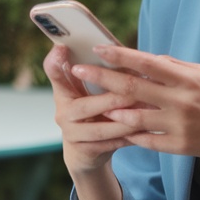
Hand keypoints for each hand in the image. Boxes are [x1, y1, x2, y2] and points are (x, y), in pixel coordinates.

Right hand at [43, 45, 135, 177]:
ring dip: (124, 122)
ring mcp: (71, 134)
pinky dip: (128, 138)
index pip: (54, 73)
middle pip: (85, 106)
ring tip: (146, 113)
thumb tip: (124, 53)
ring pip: (100, 130)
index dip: (55, 62)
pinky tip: (145, 131)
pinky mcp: (84, 152)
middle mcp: (63, 112)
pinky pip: (109, 145)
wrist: (85, 151)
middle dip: (111, 100)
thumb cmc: (94, 112)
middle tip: (132, 92)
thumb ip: (100, 75)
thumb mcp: (90, 92)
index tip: (62, 48)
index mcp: (64, 91)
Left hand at [72, 45, 199, 178]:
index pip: (145, 62)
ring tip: (93, 104)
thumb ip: (178, 67)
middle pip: (132, 88)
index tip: (97, 49)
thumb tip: (149, 59)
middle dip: (101, 78)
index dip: (119, 55)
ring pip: (134, 117)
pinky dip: (130, 134)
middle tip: (78, 72)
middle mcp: (180, 101)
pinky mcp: (180, 147)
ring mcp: (179, 126)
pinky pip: (147, 140)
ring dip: (110, 110)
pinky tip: (116, 128)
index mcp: (187, 78)